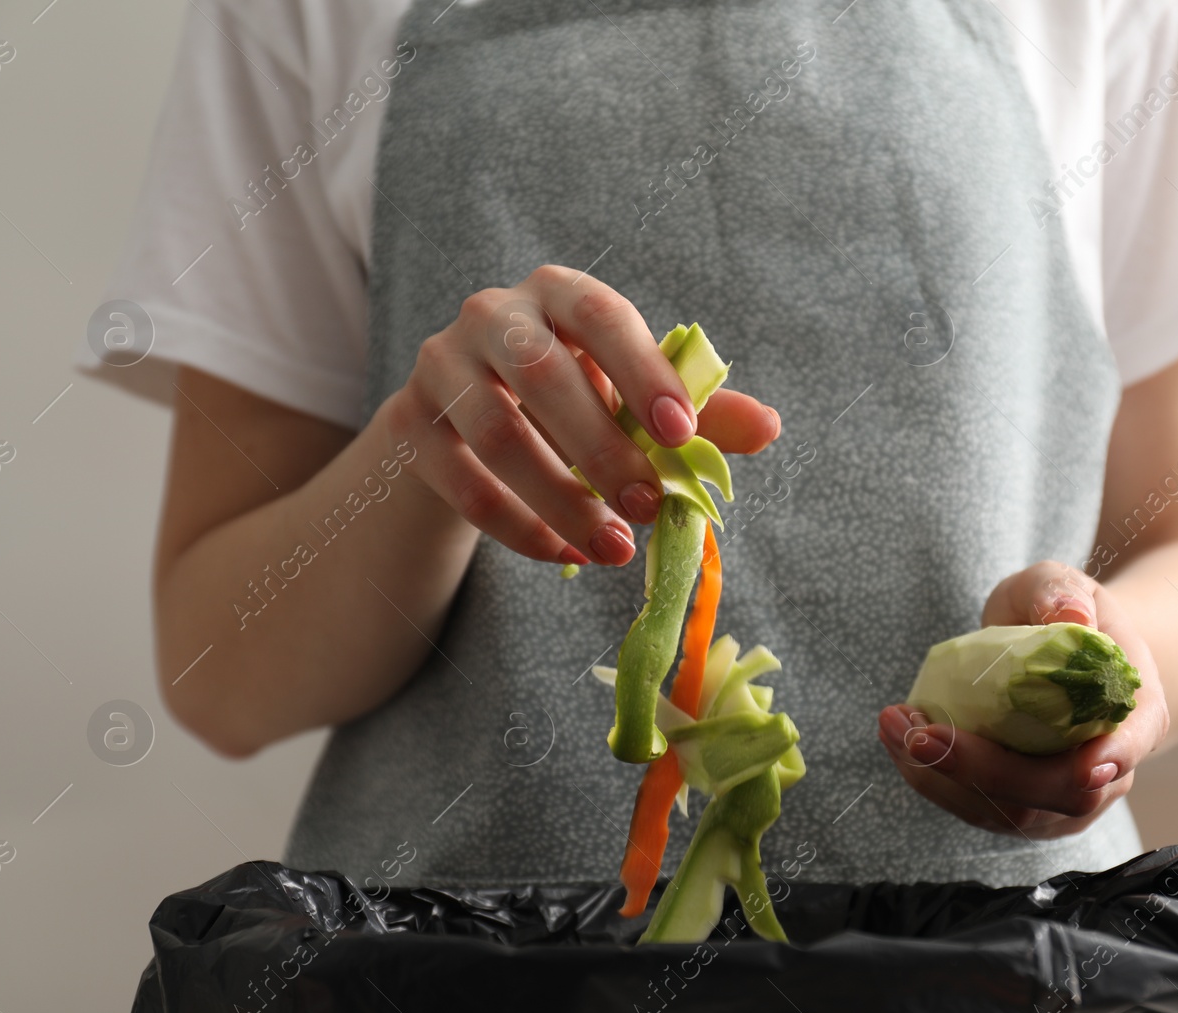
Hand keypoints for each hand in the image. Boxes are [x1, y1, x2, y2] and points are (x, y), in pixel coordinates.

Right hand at [384, 266, 779, 566]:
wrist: (465, 423)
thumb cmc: (570, 400)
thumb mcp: (631, 399)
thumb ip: (697, 412)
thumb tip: (769, 428)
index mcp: (557, 293)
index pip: (601, 317)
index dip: (643, 373)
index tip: (682, 435)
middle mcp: (491, 315)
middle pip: (543, 375)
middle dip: (603, 450)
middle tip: (648, 509)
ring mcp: (439, 367)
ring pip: (496, 435)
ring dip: (561, 500)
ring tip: (612, 548)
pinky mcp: (408, 426)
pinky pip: (461, 483)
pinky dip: (517, 527)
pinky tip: (563, 553)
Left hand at [878, 561, 1169, 839]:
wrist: (1059, 654)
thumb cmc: (1064, 615)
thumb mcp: (1062, 586)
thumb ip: (1061, 594)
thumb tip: (1068, 616)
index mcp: (1134, 714)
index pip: (1130, 746)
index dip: (1110, 759)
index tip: (1080, 766)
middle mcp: (1104, 771)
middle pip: (1058, 792)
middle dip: (983, 770)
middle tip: (917, 732)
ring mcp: (1061, 798)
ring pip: (1010, 813)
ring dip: (942, 778)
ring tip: (894, 725)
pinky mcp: (1017, 807)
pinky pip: (976, 808)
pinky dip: (931, 779)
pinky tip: (899, 738)